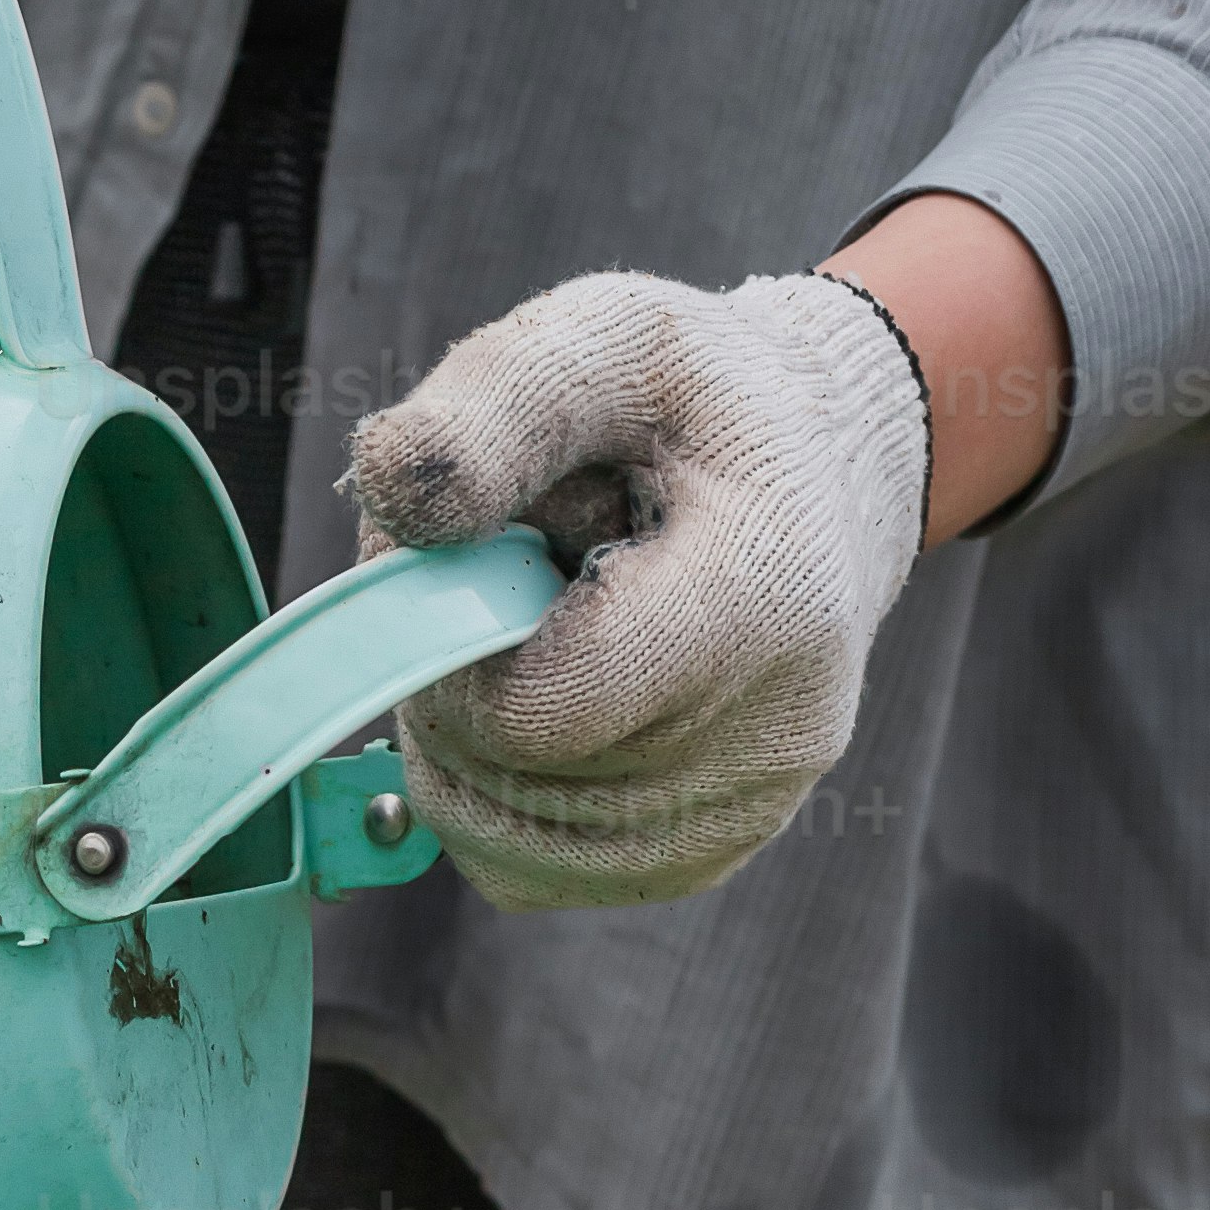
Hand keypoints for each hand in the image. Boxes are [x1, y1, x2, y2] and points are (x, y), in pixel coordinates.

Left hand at [348, 267, 936, 909]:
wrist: (820, 477)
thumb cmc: (699, 403)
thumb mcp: (610, 336)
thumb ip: (495, 402)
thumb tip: (389, 491)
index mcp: (762, 596)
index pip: (538, 710)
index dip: (452, 649)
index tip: (469, 565)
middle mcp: (770, 734)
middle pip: (508, 776)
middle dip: (456, 680)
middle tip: (506, 582)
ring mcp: (740, 816)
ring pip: (501, 843)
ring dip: (466, 743)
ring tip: (535, 635)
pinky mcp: (702, 859)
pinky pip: (530, 872)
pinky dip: (495, 795)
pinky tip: (544, 701)